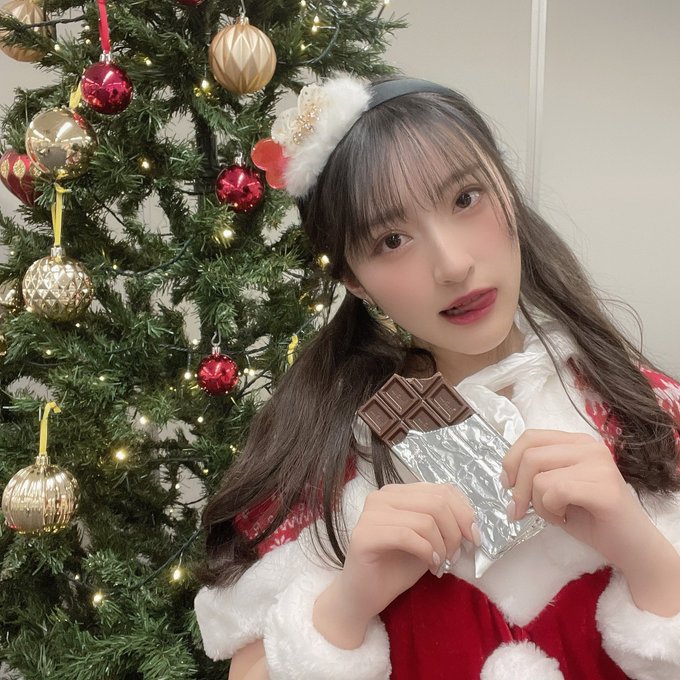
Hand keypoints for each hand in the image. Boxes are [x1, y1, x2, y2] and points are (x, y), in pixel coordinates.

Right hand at [317, 482, 477, 638]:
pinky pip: (407, 536)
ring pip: (425, 519)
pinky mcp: (364, 535)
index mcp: (397, 492)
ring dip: (442, 546)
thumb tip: (472, 522)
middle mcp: (381, 496)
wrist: (363, 597)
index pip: (442, 489)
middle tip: (456, 555)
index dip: (465, 512)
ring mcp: (370, 514)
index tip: (474, 538)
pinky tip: (430, 565)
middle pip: (436, 502)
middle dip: (455, 531)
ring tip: (441, 563)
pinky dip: (427, 552)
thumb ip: (443, 524)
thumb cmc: (395, 568)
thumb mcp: (428, 541)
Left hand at [501, 429, 659, 574]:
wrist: (632, 547)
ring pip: (540, 476)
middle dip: (518, 489)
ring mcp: (600, 465)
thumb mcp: (555, 489)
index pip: (531, 437)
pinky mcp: (606, 488)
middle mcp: (589, 447)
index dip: (510, 461)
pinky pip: (557, 491)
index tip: (508, 486)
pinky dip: (550, 510)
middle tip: (522, 511)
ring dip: (538, 504)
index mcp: (576, 442)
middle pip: (530, 456)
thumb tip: (506, 480)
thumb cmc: (591, 518)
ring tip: (555, 514)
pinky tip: (564, 518)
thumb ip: (534, 475)